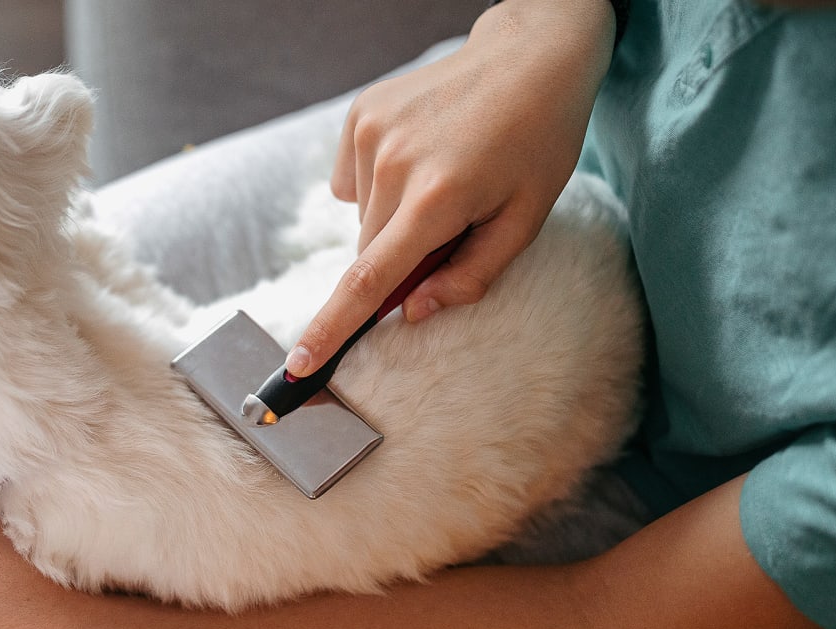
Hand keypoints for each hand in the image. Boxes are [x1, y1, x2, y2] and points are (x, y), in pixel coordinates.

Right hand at [287, 0, 615, 376]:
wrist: (529, 55)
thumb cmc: (537, 141)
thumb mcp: (525, 218)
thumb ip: (470, 275)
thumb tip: (414, 310)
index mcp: (437, 199)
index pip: (370, 280)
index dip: (332, 329)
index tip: (298, 365)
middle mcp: (393, 165)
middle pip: (370, 252)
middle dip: (400, 258)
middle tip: (452, 225)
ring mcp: (370, 134)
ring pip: (363, 217)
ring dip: (393, 217)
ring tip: (443, 175)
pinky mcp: (359, 115)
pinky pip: (353, 180)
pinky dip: (379, 182)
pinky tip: (419, 153)